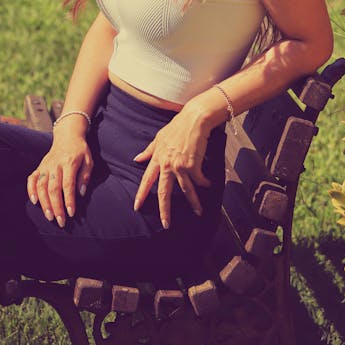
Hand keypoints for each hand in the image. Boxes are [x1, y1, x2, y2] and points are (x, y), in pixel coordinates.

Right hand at [27, 129, 93, 227]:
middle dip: (56, 206)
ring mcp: (45, 165)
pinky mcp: (39, 166)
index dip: (69, 200)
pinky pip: (32, 179)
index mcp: (70, 162)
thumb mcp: (89, 160)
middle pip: (53, 188)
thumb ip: (85, 176)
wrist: (68, 136)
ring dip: (44, 203)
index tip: (71, 213)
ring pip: (41, 186)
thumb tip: (81, 193)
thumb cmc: (81, 151)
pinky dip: (30, 190)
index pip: (68, 184)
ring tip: (49, 216)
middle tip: (60, 221)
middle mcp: (55, 165)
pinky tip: (34, 201)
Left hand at [133, 108, 210, 229]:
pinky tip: (209, 184)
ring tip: (199, 212)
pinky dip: (205, 183)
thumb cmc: (178, 126)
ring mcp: (179, 166)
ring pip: (186, 190)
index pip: (147, 180)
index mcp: (157, 158)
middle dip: (165, 210)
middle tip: (166, 224)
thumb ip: (149, 150)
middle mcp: (166, 164)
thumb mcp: (159, 137)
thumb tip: (137, 159)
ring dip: (194, 202)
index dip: (141, 194)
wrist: (194, 119)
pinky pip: (199, 180)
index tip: (136, 206)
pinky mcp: (192, 165)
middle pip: (164, 192)